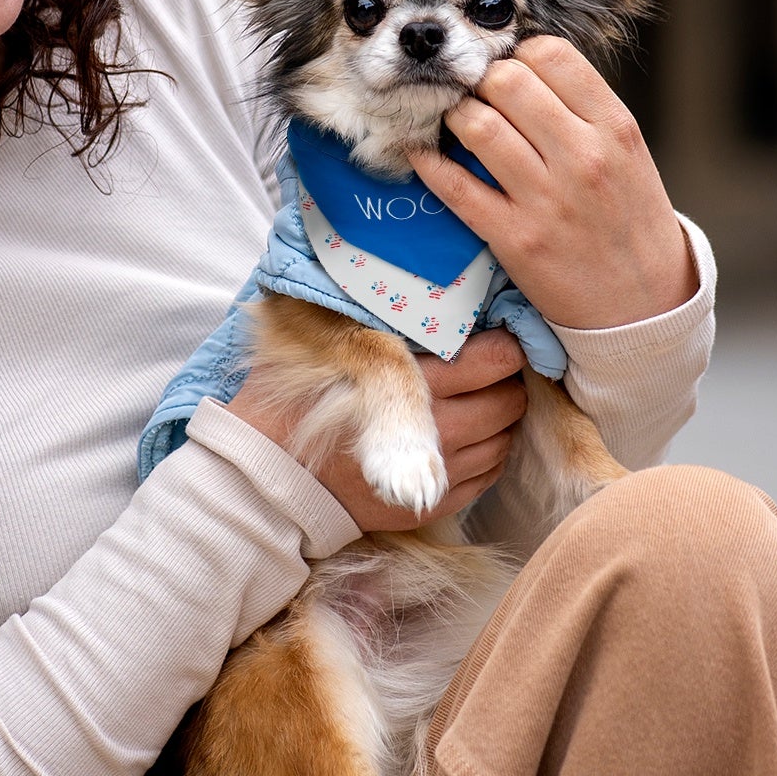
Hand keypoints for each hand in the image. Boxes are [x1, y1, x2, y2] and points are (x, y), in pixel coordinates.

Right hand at [228, 330, 528, 531]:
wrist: (267, 478)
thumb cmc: (289, 397)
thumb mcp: (319, 339)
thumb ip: (365, 307)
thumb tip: (413, 270)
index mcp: (412, 384)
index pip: (496, 359)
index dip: (502, 342)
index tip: (491, 332)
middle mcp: (438, 431)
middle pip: (509, 399)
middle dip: (503, 378)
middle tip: (483, 364)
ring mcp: (440, 474)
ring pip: (505, 437)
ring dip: (496, 415)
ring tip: (473, 398)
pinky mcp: (435, 505)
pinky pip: (490, 473)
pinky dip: (486, 450)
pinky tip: (462, 434)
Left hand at [411, 36, 697, 329]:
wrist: (644, 304)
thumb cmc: (629, 220)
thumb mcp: (626, 153)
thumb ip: (581, 110)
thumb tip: (519, 67)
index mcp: (615, 127)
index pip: (551, 56)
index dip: (518, 56)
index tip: (509, 73)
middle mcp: (583, 156)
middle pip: (506, 81)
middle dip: (481, 82)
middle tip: (476, 98)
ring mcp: (547, 199)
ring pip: (477, 125)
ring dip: (454, 117)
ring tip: (455, 124)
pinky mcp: (514, 238)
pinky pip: (453, 186)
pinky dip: (428, 162)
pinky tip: (420, 153)